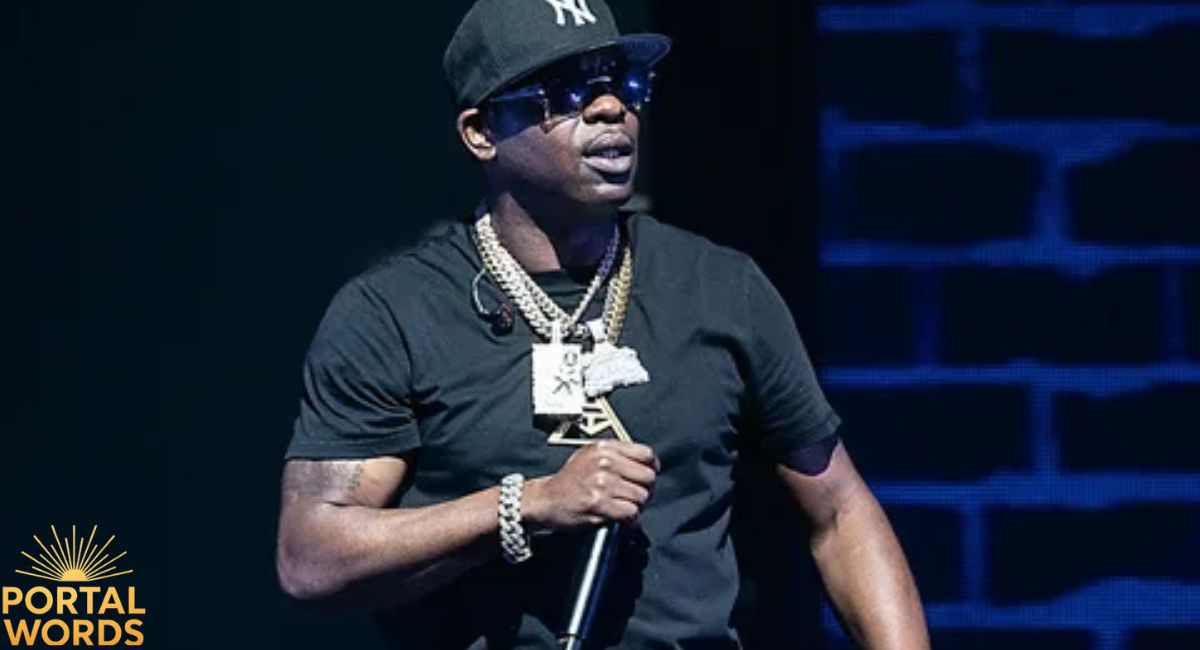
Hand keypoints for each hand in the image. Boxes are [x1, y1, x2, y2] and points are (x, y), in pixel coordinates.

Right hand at [522, 441, 658, 530]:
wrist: (546, 500)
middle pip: (648, 477)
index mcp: (604, 448)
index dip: (652, 467)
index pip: (646, 454)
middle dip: (646, 490)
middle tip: (635, 496)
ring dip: (636, 507)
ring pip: (641, 497)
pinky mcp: (599, 504)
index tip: (647, 475)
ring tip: (624, 507)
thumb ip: (616, 454)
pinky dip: (630, 520)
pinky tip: (621, 519)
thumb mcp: (590, 455)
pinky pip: (631, 513)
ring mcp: (602, 484)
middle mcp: (604, 463)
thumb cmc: (569, 480)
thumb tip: (646, 463)